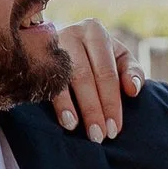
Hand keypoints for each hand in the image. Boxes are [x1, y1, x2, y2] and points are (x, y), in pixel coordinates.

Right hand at [46, 17, 142, 141]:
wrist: (58, 42)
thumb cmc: (97, 55)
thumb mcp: (118, 57)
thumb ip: (132, 72)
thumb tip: (133, 90)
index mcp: (95, 32)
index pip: (106, 72)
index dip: (111, 102)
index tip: (114, 129)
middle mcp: (71, 33)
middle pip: (84, 76)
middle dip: (93, 109)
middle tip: (98, 136)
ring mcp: (49, 45)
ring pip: (61, 79)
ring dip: (69, 107)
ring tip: (76, 128)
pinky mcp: (33, 56)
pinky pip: (43, 82)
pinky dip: (52, 101)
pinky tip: (60, 119)